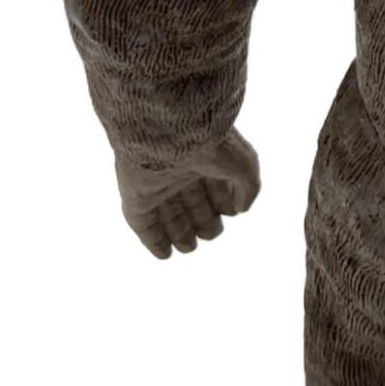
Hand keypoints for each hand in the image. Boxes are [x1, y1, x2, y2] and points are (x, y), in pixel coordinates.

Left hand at [114, 129, 260, 257]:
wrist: (170, 130)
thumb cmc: (210, 142)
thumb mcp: (244, 164)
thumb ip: (249, 188)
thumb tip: (241, 209)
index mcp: (204, 155)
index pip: (213, 183)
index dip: (223, 200)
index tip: (232, 213)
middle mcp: (179, 168)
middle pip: (190, 199)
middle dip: (202, 219)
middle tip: (211, 235)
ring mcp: (155, 183)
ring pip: (167, 213)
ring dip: (178, 232)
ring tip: (189, 248)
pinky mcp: (136, 196)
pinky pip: (142, 223)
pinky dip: (153, 240)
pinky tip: (164, 255)